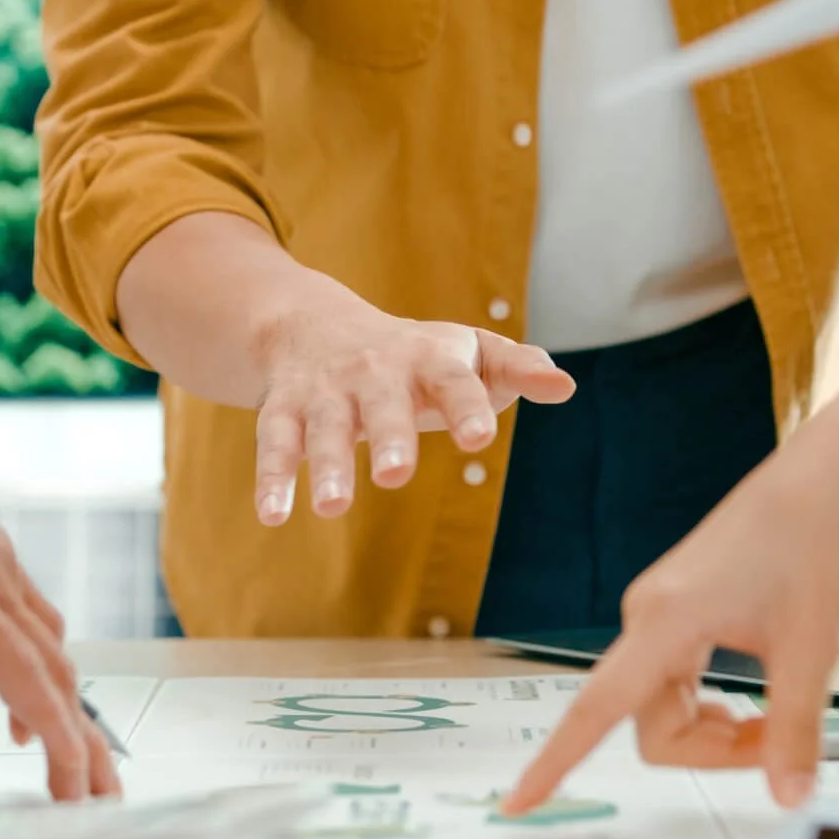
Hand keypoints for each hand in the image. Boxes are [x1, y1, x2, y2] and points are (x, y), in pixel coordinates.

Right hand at [0, 383, 116, 802]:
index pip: (28, 637)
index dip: (43, 689)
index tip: (45, 733)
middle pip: (55, 663)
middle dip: (78, 729)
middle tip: (92, 786)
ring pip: (52, 673)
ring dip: (75, 738)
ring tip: (88, 794)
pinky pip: (18, 666)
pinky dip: (46, 716)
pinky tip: (58, 756)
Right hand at [252, 306, 574, 522]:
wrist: (313, 322)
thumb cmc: (411, 354)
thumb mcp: (466, 352)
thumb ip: (516, 369)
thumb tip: (566, 388)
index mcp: (428, 360)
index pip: (454, 382)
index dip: (467, 407)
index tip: (480, 438)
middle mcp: (375, 372)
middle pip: (382, 404)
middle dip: (387, 437)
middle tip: (394, 476)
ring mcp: (326, 391)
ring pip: (324, 427)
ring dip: (327, 465)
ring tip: (333, 507)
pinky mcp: (284, 410)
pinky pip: (274, 443)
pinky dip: (272, 479)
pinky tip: (273, 515)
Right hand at [507, 423, 838, 812]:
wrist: (825, 477)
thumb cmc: (814, 539)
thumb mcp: (814, 646)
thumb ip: (795, 729)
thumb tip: (788, 794)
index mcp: (665, 622)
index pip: (594, 710)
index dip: (553, 762)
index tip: (517, 803)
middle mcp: (647, 617)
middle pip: (652, 725)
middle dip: (713, 751)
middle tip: (780, 747)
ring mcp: (659, 614)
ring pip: (666, 708)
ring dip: (718, 730)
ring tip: (778, 718)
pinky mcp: (677, 612)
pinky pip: (676, 682)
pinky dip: (715, 705)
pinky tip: (754, 696)